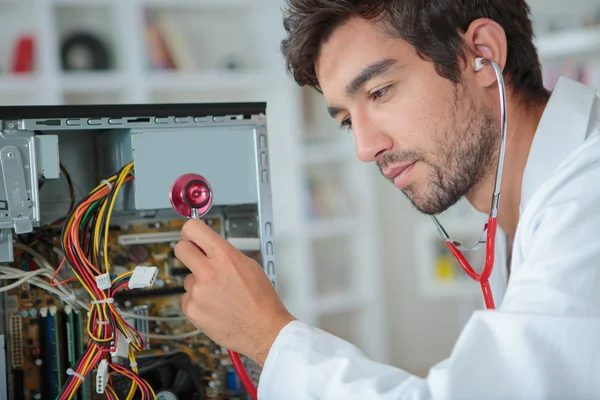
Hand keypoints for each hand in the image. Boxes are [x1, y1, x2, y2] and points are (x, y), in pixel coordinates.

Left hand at [174, 219, 294, 366]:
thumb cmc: (261, 300)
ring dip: (199, 284)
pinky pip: (187, 299)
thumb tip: (209, 248)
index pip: (193, 229)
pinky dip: (198, 303)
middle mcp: (208, 271)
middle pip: (180, 249)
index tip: (190, 236)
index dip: (190, 232)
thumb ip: (225, 255)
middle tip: (196, 260)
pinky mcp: (191, 309)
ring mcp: (198, 291)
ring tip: (219, 296)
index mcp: (225, 256)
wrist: (264, 330)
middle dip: (187, 252)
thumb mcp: (249, 266)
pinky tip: (214, 308)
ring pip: (187, 279)